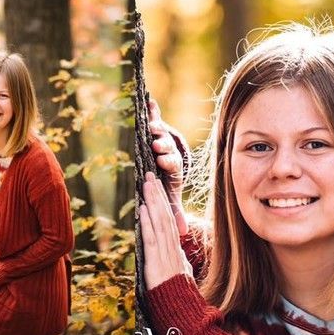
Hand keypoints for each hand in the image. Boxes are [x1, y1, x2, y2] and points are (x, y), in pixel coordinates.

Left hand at [139, 172, 192, 290]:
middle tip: (151, 176)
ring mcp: (165, 254)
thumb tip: (176, 254)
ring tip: (147, 184)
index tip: (157, 189)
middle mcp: (171, 247)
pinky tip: (143, 209)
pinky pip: (153, 238)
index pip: (169, 221)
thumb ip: (177, 261)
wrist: (180, 309)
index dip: (163, 204)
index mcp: (176, 249)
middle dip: (158, 195)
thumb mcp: (180, 274)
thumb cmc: (179, 295)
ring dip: (153, 202)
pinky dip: (148, 223)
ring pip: (160, 222)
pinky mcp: (157, 262)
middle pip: (165, 216)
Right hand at [147, 98, 187, 234]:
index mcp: (173, 166)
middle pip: (166, 145)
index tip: (162, 160)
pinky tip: (150, 100)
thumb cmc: (167, 182)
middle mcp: (170, 150)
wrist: (170, 162)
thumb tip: (183, 234)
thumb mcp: (171, 197)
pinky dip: (153, 109)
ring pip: (160, 131)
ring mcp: (163, 137)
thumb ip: (175, 212)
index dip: (168, 160)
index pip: (172, 162)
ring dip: (156, 126)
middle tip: (156, 142)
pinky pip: (155, 117)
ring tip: (149, 123)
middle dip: (162, 143)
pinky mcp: (157, 127)